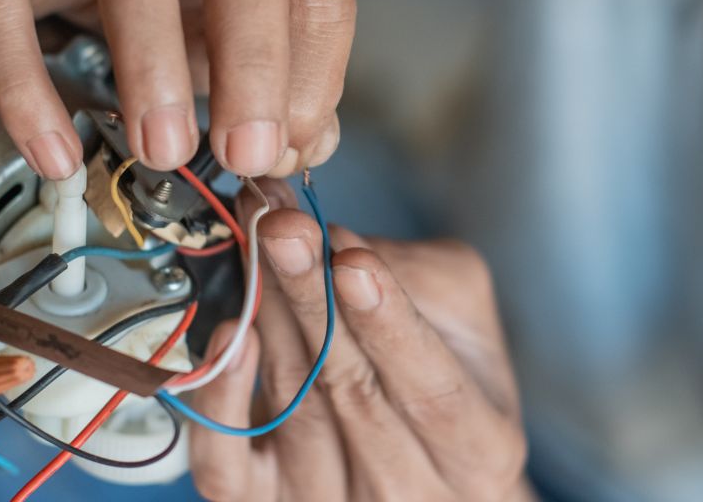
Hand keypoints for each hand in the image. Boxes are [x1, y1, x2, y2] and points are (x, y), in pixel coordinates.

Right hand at [0, 0, 354, 178]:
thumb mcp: (227, 23)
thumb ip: (278, 82)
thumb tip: (304, 148)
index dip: (313, 76)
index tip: (288, 151)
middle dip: (255, 53)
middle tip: (242, 154)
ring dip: (154, 55)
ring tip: (161, 149)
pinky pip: (5, 1)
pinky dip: (30, 85)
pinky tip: (57, 152)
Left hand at [188, 182, 531, 501]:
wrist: (414, 455)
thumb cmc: (446, 373)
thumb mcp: (464, 314)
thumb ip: (415, 274)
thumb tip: (335, 241)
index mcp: (482, 451)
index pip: (436, 392)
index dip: (392, 326)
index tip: (354, 259)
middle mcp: (411, 490)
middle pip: (354, 392)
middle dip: (313, 298)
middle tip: (282, 227)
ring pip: (294, 409)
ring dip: (270, 316)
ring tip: (256, 243)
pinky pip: (228, 468)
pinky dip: (221, 400)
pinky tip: (228, 335)